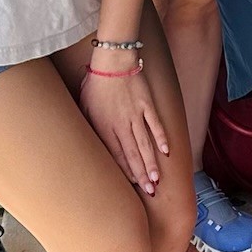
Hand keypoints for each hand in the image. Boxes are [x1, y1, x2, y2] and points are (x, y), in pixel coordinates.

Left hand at [78, 65, 169, 195]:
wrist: (112, 61)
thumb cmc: (95, 84)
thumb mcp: (84, 108)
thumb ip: (91, 127)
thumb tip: (93, 144)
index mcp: (105, 127)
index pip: (117, 155)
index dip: (126, 171)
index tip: (132, 185)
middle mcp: (122, 124)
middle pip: (133, 154)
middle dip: (141, 174)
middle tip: (149, 190)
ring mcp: (136, 115)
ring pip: (145, 143)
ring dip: (151, 162)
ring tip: (157, 178)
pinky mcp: (147, 104)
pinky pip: (155, 124)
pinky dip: (161, 137)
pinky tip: (166, 150)